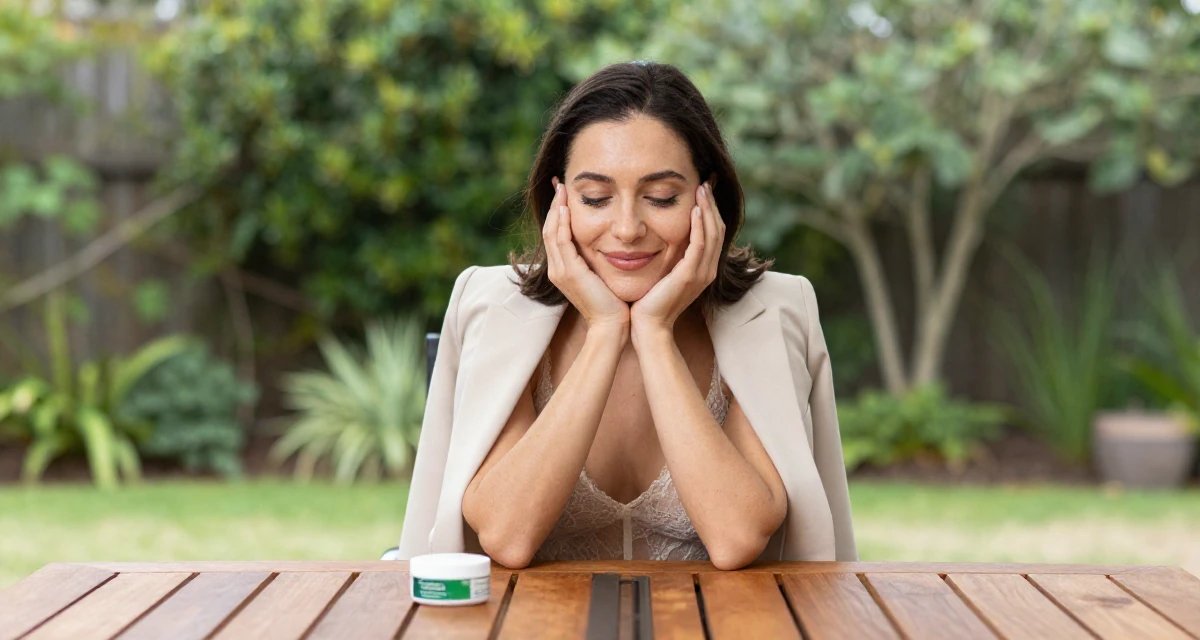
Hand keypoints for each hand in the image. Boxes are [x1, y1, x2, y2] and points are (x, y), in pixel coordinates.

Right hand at [545, 177, 630, 330]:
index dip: (558, 213)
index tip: (564, 194)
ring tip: (561, 189)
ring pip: (551, 232)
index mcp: (563, 269)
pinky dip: (562, 222)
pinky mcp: (569, 272)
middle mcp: (557, 269)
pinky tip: (566, 207)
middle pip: (549, 229)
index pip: (555, 234)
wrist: (611, 325)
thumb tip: (609, 242)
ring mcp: (560, 271)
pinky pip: (561, 241)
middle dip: (554, 205)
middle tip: (559, 183)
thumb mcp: (602, 276)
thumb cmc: (613, 303)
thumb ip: (598, 260)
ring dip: (556, 209)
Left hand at [630, 181, 724, 341]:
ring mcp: (701, 273)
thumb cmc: (650, 301)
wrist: (647, 327)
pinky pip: (700, 246)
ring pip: (712, 234)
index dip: (710, 210)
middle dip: (711, 204)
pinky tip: (695, 210)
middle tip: (705, 181)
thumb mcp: (664, 273)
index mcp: (703, 268)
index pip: (713, 232)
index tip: (703, 189)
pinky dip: (700, 226)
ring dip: (708, 209)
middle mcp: (707, 270)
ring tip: (702, 188)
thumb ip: (670, 256)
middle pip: (717, 229)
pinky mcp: (689, 276)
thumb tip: (661, 234)